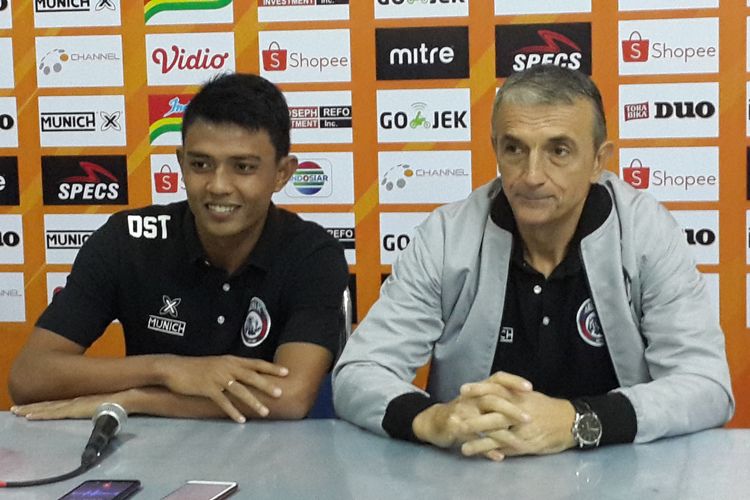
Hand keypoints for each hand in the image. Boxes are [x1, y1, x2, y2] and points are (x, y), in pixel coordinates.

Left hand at [11, 392, 128, 419]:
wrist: (133, 396)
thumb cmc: (127, 400)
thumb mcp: (111, 404)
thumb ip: (104, 408)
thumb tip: (103, 412)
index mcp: (84, 400)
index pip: (60, 404)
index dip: (44, 405)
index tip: (29, 408)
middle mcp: (77, 400)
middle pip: (51, 405)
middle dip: (33, 407)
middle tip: (15, 409)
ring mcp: (77, 403)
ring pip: (49, 408)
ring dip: (33, 410)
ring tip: (18, 412)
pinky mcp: (78, 408)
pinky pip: (55, 413)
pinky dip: (42, 414)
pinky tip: (30, 416)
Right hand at [158, 355, 287, 422]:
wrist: (174, 368)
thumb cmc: (197, 367)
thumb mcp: (218, 364)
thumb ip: (232, 368)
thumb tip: (247, 375)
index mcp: (231, 360)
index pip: (256, 363)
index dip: (271, 368)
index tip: (287, 372)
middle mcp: (227, 367)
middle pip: (251, 376)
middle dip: (267, 385)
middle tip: (281, 393)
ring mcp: (217, 377)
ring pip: (240, 391)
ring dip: (253, 402)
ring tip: (265, 411)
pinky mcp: (207, 388)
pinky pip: (223, 402)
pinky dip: (233, 411)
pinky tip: (241, 420)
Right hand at [413, 372, 532, 459]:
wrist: (434, 421)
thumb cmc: (462, 410)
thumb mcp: (477, 399)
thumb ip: (496, 396)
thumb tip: (524, 396)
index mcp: (478, 389)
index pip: (497, 379)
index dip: (513, 381)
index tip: (530, 388)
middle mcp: (470, 398)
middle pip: (493, 400)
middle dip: (512, 410)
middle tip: (529, 419)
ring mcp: (461, 413)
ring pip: (485, 422)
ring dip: (503, 434)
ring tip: (519, 443)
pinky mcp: (454, 428)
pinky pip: (474, 440)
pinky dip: (487, 449)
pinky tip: (499, 456)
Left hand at [459, 390, 575, 458]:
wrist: (571, 422)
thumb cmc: (548, 407)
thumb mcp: (529, 396)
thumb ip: (512, 393)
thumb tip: (494, 389)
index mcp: (519, 397)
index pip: (496, 390)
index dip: (478, 389)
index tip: (463, 390)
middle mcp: (519, 412)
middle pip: (492, 414)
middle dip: (473, 418)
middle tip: (455, 420)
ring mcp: (521, 429)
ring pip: (496, 434)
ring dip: (478, 440)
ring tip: (461, 444)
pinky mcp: (525, 444)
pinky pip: (506, 448)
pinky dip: (492, 452)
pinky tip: (480, 454)